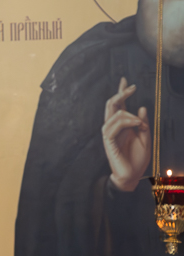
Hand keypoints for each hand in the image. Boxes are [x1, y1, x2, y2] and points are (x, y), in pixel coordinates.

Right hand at [102, 77, 151, 191]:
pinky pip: (112, 127)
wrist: (132, 175)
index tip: (124, 80)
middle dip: (120, 94)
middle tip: (132, 88)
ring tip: (139, 123)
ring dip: (128, 114)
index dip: (120, 92)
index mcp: (122, 126)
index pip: (118, 106)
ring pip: (113, 115)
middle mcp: (114, 128)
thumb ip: (143, 123)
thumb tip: (142, 107)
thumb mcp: (146, 138)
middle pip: (111, 106)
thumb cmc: (138, 159)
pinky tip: (135, 125)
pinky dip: (125, 123)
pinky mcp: (108, 142)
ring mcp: (110, 135)